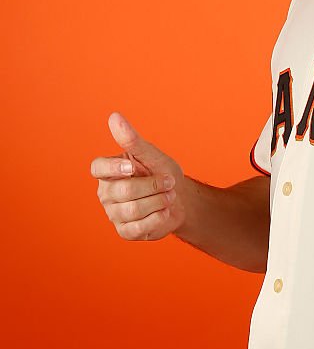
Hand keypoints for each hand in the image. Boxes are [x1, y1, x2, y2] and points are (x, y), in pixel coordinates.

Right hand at [90, 112, 185, 240]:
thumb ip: (132, 139)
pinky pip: (140, 227)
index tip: (133, 167)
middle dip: (153, 185)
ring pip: (133, 210)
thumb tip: (114, 117)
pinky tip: (164, 211)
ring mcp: (114, 213)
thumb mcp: (151, 155)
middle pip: (123, 191)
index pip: (97, 168)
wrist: (180, 199)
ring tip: (168, 196)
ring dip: (159, 201)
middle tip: (168, 182)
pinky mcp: (125, 231)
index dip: (113, 168)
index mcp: (108, 171)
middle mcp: (106, 193)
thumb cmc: (161, 172)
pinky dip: (159, 217)